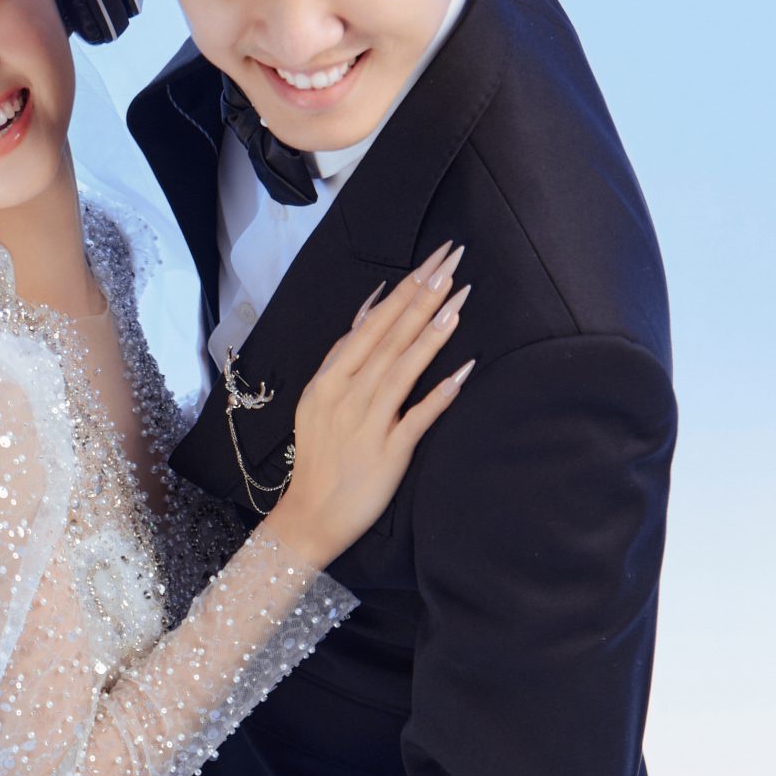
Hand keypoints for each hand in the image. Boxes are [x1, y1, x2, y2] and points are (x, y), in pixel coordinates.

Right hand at [266, 245, 473, 568]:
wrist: (310, 516)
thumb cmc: (321, 455)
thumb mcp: (320, 396)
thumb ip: (346, 353)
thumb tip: (373, 305)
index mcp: (330, 379)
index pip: (373, 323)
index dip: (407, 289)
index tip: (435, 259)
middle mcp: (347, 395)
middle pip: (390, 337)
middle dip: (424, 295)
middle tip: (454, 260)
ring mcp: (367, 423)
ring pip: (402, 369)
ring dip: (432, 333)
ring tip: (459, 301)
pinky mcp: (388, 453)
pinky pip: (417, 418)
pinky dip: (440, 394)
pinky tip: (464, 370)